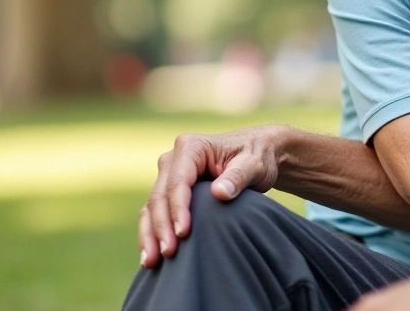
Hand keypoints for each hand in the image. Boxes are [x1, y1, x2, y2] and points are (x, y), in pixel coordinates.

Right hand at [137, 126, 286, 267]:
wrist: (258, 153)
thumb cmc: (256, 157)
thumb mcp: (253, 165)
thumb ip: (237, 177)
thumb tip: (218, 193)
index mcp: (191, 147)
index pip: (178, 181)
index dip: (178, 209)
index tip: (183, 233)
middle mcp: (173, 159)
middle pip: (160, 195)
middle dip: (161, 226)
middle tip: (169, 252)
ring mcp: (168, 175)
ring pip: (151, 207)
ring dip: (150, 234)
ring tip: (152, 261)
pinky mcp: (169, 191)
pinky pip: (154, 213)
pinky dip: (152, 233)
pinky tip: (152, 255)